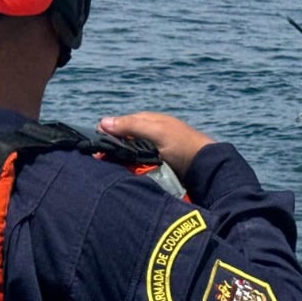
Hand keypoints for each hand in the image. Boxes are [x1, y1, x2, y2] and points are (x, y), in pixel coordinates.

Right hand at [98, 112, 213, 178]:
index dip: (106, 135)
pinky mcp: (155, 167)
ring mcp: (150, 151)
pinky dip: (128, 171)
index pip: (118, 125)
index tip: (96, 150)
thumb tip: (103, 122)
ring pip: (126, 156)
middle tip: (100, 166)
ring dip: (118, 163)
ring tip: (108, 174)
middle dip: (110, 151)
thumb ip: (131, 126)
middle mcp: (147, 135)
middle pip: (121, 142)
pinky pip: (135, 168)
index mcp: (147, 122)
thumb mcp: (157, 132)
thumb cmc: (183, 145)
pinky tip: (122, 178)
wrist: (206, 167)